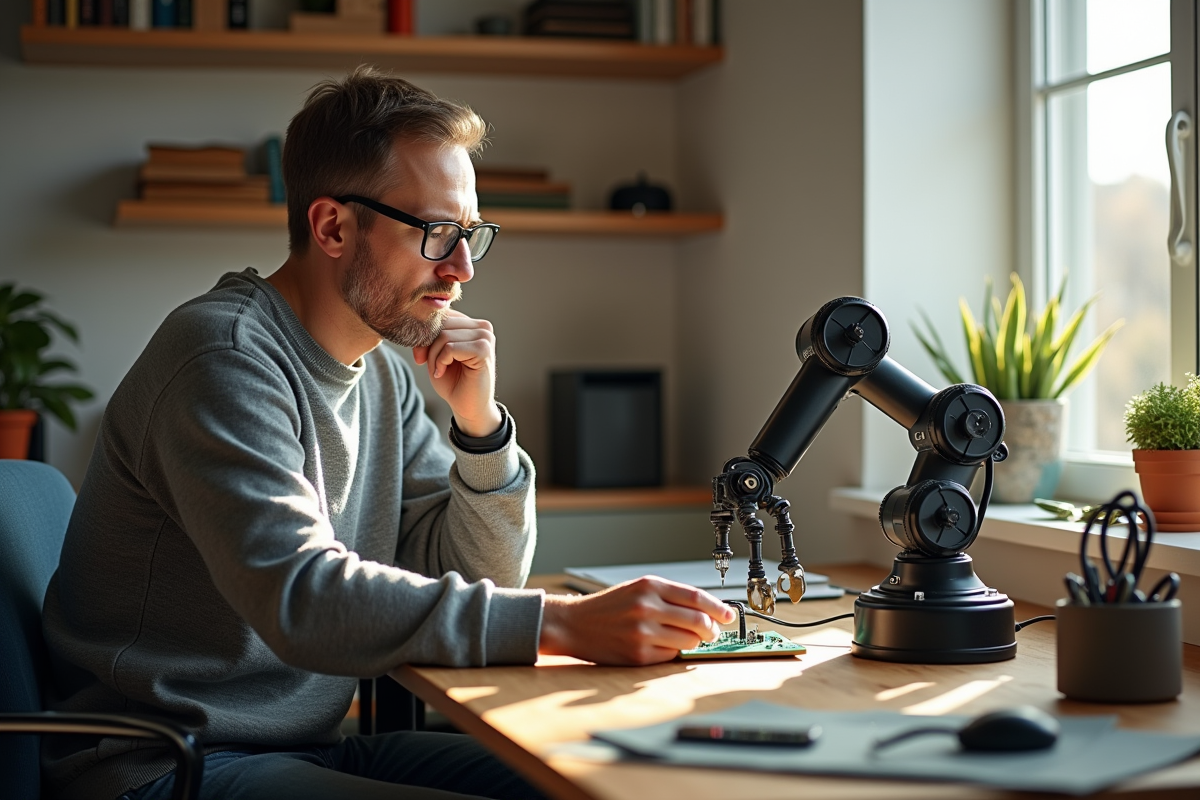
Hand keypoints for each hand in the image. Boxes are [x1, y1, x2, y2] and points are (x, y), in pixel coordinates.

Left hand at [412, 310, 502, 437]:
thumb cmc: (453, 380)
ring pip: (444, 336)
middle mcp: (482, 327)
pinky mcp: (484, 350)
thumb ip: (431, 334)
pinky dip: (440, 362)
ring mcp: (485, 337)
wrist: (468, 406)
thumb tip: (418, 323)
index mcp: (472, 324)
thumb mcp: (435, 353)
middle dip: (427, 345)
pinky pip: (450, 347)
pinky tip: (442, 372)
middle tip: (427, 364)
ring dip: (434, 356)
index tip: (420, 356)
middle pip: (442, 324)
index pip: (442, 315)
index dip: (425, 334)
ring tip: (439, 370)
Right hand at [539, 577, 736, 665]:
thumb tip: (706, 610)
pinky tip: (664, 647)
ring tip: (687, 639)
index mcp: (649, 586)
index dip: (718, 607)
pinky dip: (674, 653)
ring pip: (688, 641)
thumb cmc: (609, 607)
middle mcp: (647, 607)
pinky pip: (671, 657)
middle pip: (698, 621)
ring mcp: (643, 633)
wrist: (574, 624)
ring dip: (694, 642)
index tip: (729, 615)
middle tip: (713, 632)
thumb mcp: (637, 589)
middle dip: (712, 629)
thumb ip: (669, 596)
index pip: (696, 597)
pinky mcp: (638, 655)